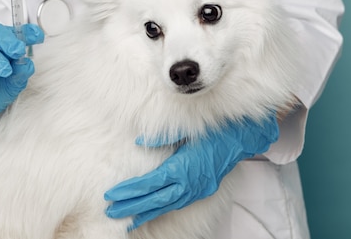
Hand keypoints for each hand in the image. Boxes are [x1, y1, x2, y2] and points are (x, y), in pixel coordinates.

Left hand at [104, 115, 278, 229]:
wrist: (240, 141)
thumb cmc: (212, 134)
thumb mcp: (186, 132)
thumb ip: (161, 138)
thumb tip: (139, 141)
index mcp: (181, 168)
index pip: (150, 184)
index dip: (130, 191)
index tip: (112, 195)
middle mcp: (187, 184)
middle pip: (154, 200)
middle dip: (131, 206)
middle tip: (110, 211)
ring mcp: (194, 190)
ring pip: (165, 206)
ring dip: (144, 212)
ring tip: (126, 218)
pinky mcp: (199, 192)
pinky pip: (176, 205)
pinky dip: (161, 210)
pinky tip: (151, 212)